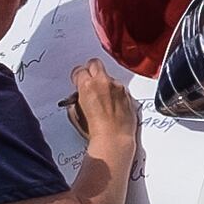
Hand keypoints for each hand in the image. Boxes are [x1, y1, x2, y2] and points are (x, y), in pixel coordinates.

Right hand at [69, 61, 141, 176]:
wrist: (114, 139)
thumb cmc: (95, 131)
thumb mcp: (76, 114)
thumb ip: (76, 100)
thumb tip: (78, 97)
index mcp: (88, 85)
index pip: (79, 70)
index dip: (78, 77)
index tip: (78, 81)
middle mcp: (104, 82)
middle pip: (95, 64)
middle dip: (90, 70)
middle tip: (89, 80)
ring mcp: (118, 87)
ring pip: (109, 76)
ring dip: (105, 83)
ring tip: (103, 99)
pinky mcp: (128, 94)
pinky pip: (119, 87)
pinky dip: (115, 93)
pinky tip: (112, 105)